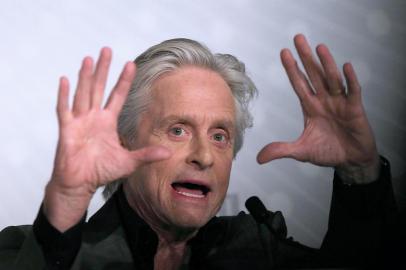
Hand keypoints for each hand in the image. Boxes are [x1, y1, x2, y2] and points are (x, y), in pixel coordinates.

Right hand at [44, 48, 170, 230]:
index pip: (118, 96)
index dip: (124, 80)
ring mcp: (79, 122)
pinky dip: (64, 95)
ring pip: (83, 93)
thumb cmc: (101, 172)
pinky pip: (64, 109)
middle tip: (107, 49)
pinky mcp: (67, 130)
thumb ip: (146, 155)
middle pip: (99, 88)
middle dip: (103, 69)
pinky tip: (65, 79)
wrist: (80, 184)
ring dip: (85, 76)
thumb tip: (169, 152)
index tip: (131, 64)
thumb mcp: (128, 162)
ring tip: (89, 58)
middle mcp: (94, 118)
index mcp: (108, 122)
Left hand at [257, 34, 379, 183]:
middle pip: (313, 75)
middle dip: (305, 57)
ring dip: (326, 64)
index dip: (292, 68)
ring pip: (332, 79)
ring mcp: (340, 103)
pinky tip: (345, 66)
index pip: (299, 83)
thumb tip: (258, 158)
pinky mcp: (355, 109)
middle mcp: (324, 100)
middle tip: (298, 38)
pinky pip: (353, 91)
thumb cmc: (327, 152)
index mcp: (310, 107)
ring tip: (318, 47)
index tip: (283, 52)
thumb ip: (281, 150)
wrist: (351, 160)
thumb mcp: (301, 151)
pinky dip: (350, 80)